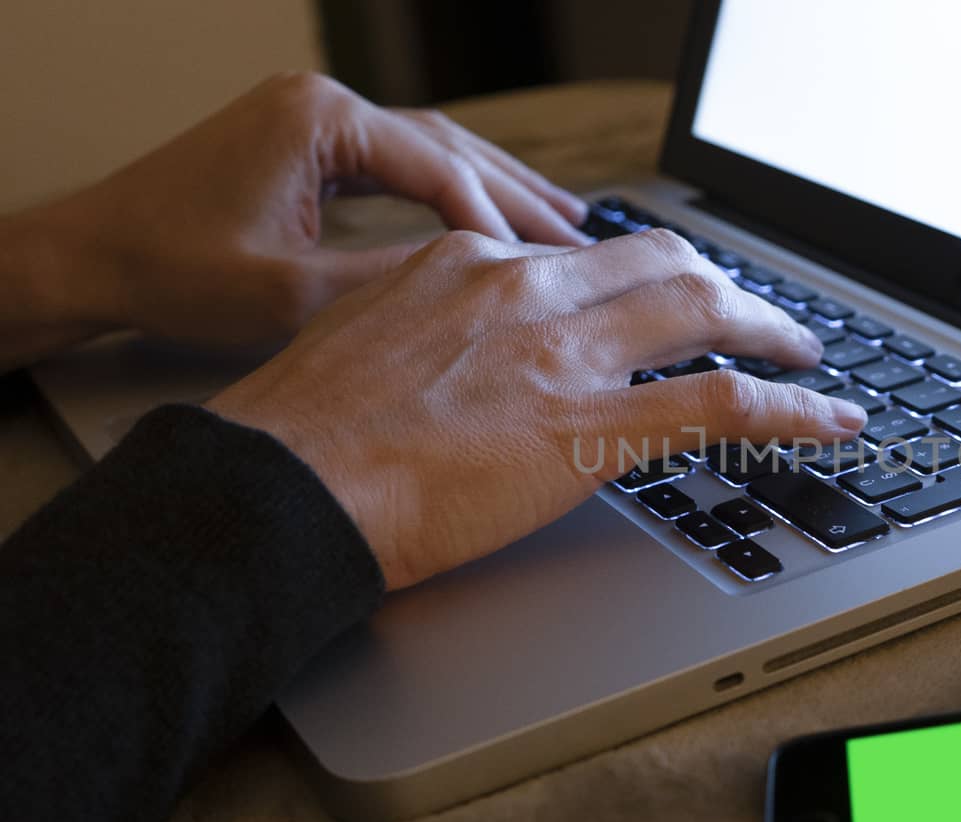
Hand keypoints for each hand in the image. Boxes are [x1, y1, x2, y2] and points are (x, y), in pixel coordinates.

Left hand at [17, 71, 589, 351]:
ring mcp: (316, 120)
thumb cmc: (172, 269)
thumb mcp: (293, 293)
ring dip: (497, 186)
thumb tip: (474, 287)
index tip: (548, 270)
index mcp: (319, 122)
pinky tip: (489, 214)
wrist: (93, 256)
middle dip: (520, 196)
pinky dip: (453, 190)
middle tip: (584, 238)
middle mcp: (322, 107)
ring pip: (434, 148)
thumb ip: (389, 281)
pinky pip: (402, 162)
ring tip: (562, 222)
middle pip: (451, 146)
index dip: (499, 224)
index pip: (439, 168)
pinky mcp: (309, 144)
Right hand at [207, 229, 868, 588]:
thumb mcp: (372, 341)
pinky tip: (829, 420)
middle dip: (725, 288)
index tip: (663, 304)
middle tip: (759, 318)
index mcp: (470, 261)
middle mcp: (528, 287)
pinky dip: (792, 409)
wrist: (282, 487)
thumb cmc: (306, 434)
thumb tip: (485, 353)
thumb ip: (443, 329)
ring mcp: (567, 353)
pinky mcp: (593, 426)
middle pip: (663, 262)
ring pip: (707, 312)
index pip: (585, 258)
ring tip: (808, 358)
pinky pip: (724, 403)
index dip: (641, 283)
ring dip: (772, 331)